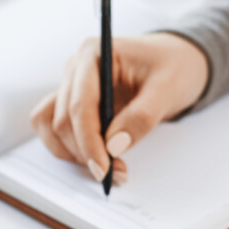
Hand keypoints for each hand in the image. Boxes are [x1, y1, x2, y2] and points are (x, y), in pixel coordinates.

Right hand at [30, 32, 207, 183]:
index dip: (88, 141)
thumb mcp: (168, 89)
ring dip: (73, 154)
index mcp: (94, 54)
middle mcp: (76, 69)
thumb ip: (141, 116)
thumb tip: (113, 145)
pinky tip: (98, 158)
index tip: (103, 168)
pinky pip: (56, 131)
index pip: (80, 104)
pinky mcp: (74, 105)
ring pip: (52, 128)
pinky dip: (71, 150)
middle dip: (85, 152)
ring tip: (107, 167)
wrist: (177, 63)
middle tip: (116, 173)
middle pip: (62, 120)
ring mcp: (72, 87)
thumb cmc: (174, 67)